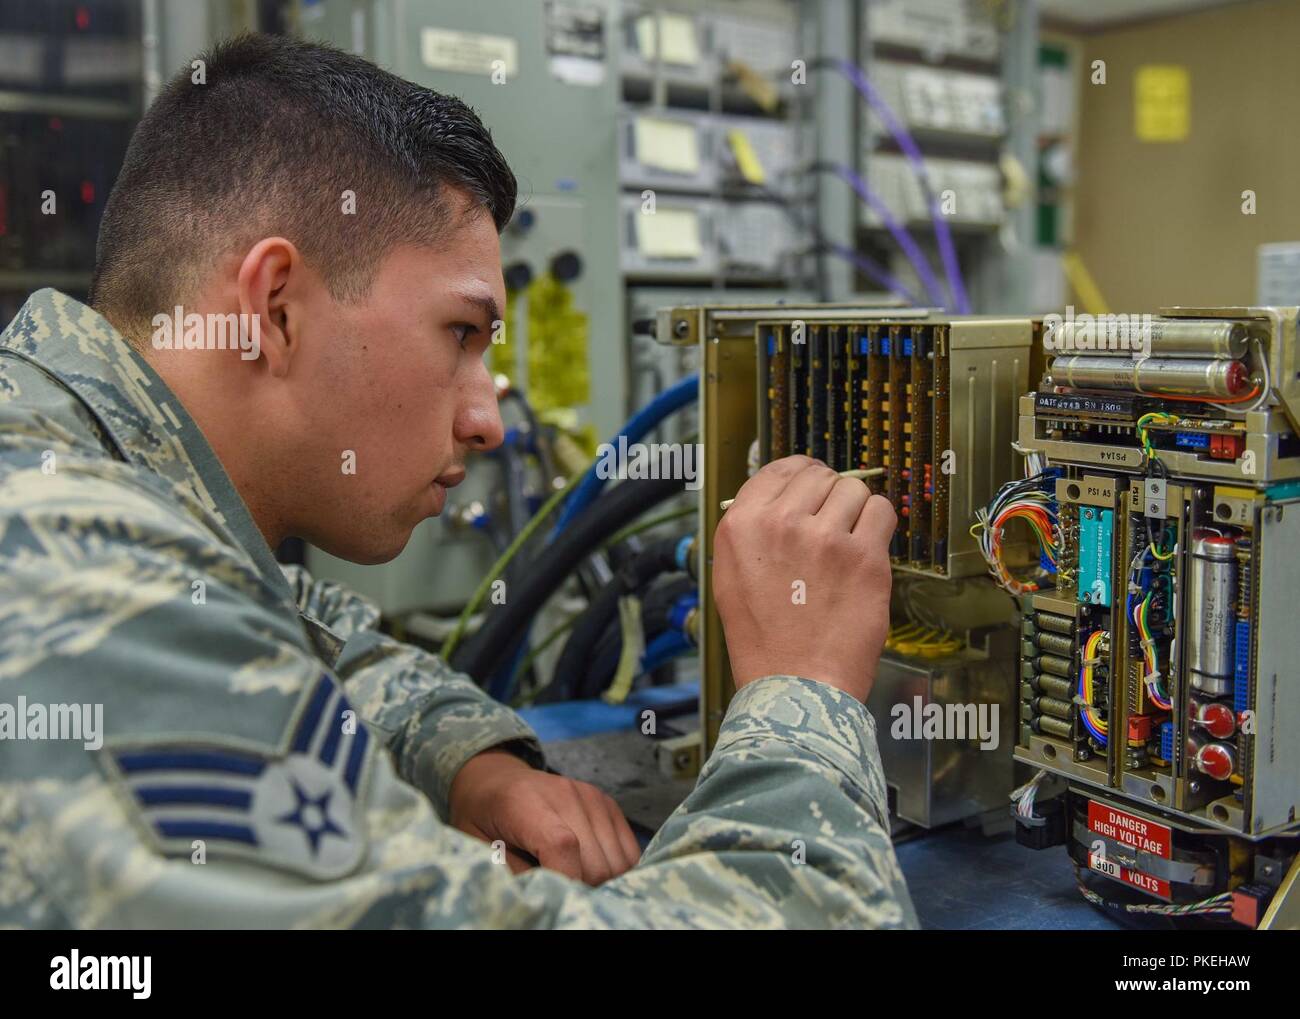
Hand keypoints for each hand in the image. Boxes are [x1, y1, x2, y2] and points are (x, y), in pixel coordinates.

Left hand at [448, 749, 640, 884]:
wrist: (496, 780)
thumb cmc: (483, 820)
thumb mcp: (478, 849)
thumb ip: (512, 875)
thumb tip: (545, 899)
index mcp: (524, 803)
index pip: (562, 845)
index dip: (567, 880)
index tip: (558, 900)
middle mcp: (565, 794)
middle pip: (595, 862)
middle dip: (581, 888)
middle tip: (559, 893)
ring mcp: (592, 796)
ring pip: (617, 862)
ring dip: (600, 881)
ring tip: (572, 879)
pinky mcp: (608, 803)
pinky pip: (629, 851)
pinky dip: (615, 869)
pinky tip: (590, 870)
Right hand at [712, 455, 894, 701]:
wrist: (794, 684)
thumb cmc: (764, 641)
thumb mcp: (730, 576)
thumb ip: (752, 530)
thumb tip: (784, 497)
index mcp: (741, 525)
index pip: (781, 469)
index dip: (803, 475)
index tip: (814, 487)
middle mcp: (780, 524)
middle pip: (821, 477)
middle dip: (829, 497)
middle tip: (831, 526)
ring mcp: (824, 539)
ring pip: (854, 491)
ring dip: (855, 512)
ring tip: (847, 545)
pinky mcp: (864, 558)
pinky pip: (883, 513)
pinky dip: (879, 527)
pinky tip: (866, 551)